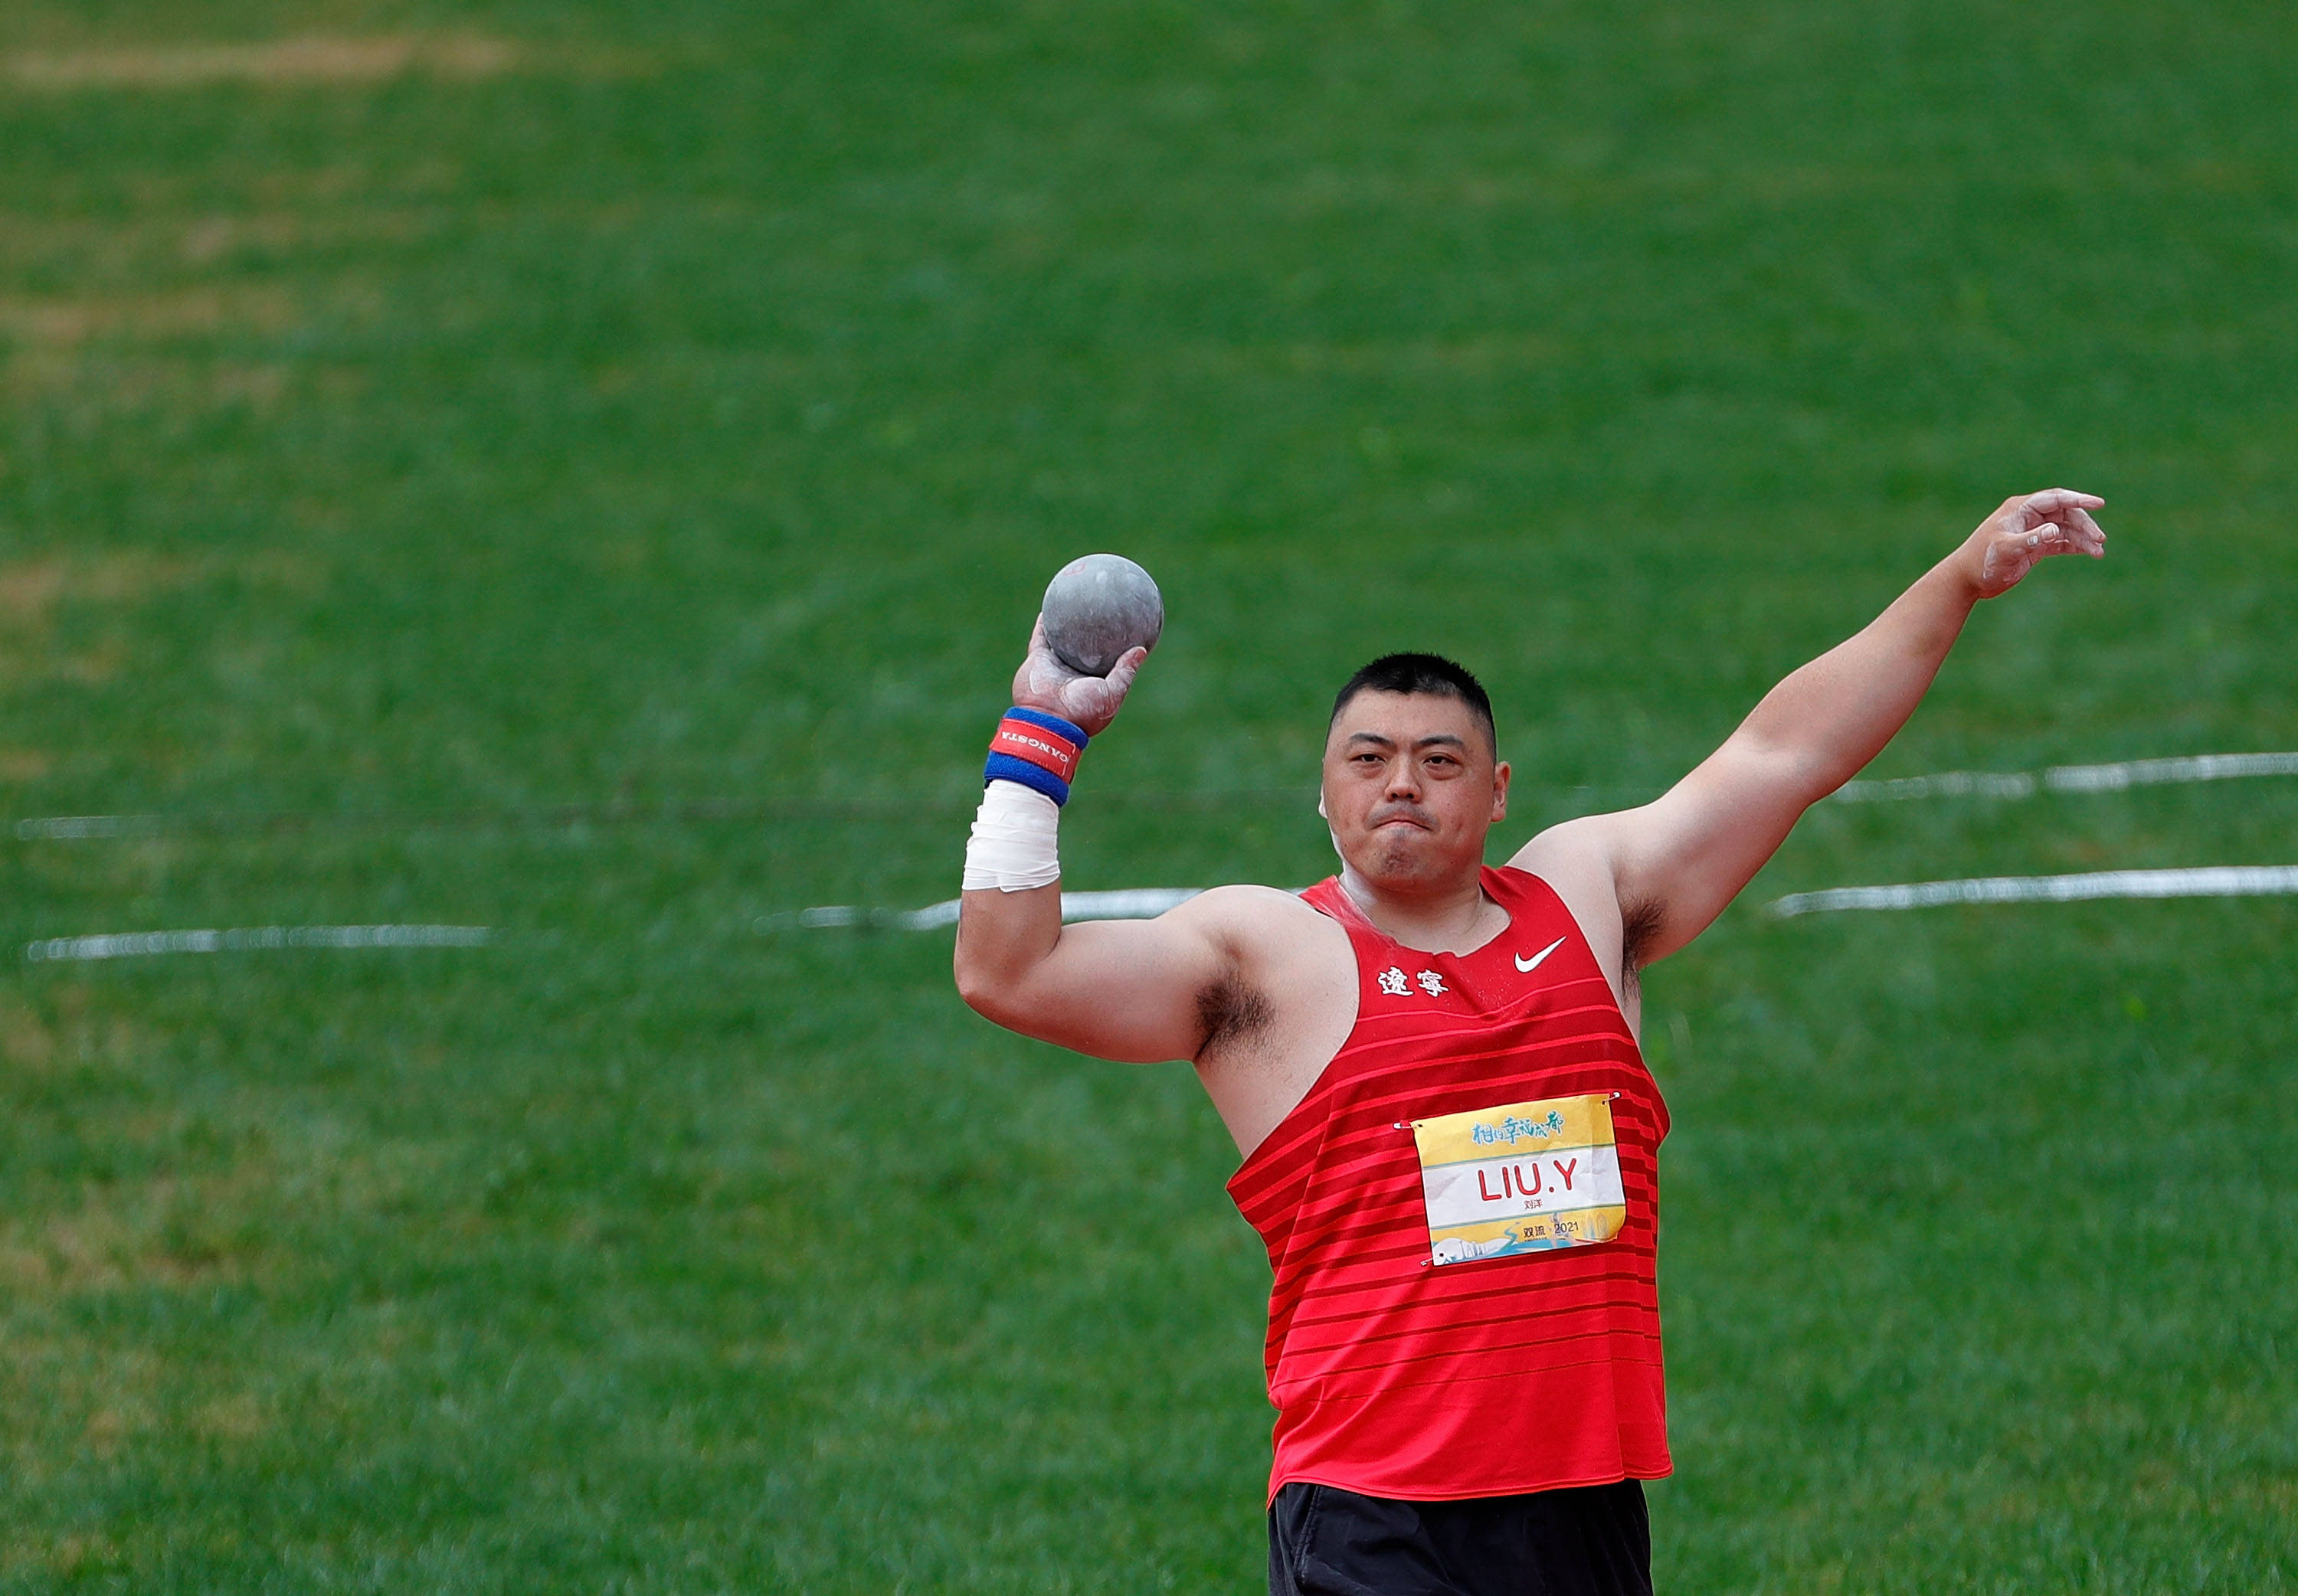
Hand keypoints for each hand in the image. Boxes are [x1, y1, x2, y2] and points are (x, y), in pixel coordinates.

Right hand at [1010, 617, 1148, 736]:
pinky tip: (1051, 605)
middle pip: (1084, 648)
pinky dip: (1044, 622)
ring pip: (1061, 639)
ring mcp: (1054, 665)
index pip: (1106, 661)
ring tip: (1075, 602)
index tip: (1127, 630)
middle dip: (1091, 631)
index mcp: (1091, 682)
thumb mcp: (1111, 693)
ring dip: (1066, 623)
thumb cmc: (1083, 712)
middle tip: (1102, 610)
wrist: (1049, 720)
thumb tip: (1141, 650)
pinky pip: (1041, 636)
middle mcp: (1073, 673)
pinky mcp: (1038, 659)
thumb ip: (1124, 672)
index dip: (1115, 647)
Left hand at [1966, 488, 2107, 598]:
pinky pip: (2061, 542)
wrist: (1967, 580)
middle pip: (2065, 513)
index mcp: (2020, 508)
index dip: (2078, 499)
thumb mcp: (2005, 550)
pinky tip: (2090, 552)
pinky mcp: (2035, 547)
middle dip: (2084, 524)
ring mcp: (2033, 531)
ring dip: (2083, 538)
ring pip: (2066, 529)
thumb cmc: (1981, 561)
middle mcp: (2028, 517)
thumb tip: (2055, 530)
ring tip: (2099, 552)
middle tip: (2099, 539)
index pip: (2055, 499)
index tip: (2099, 504)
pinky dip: (2076, 546)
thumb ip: (2030, 539)